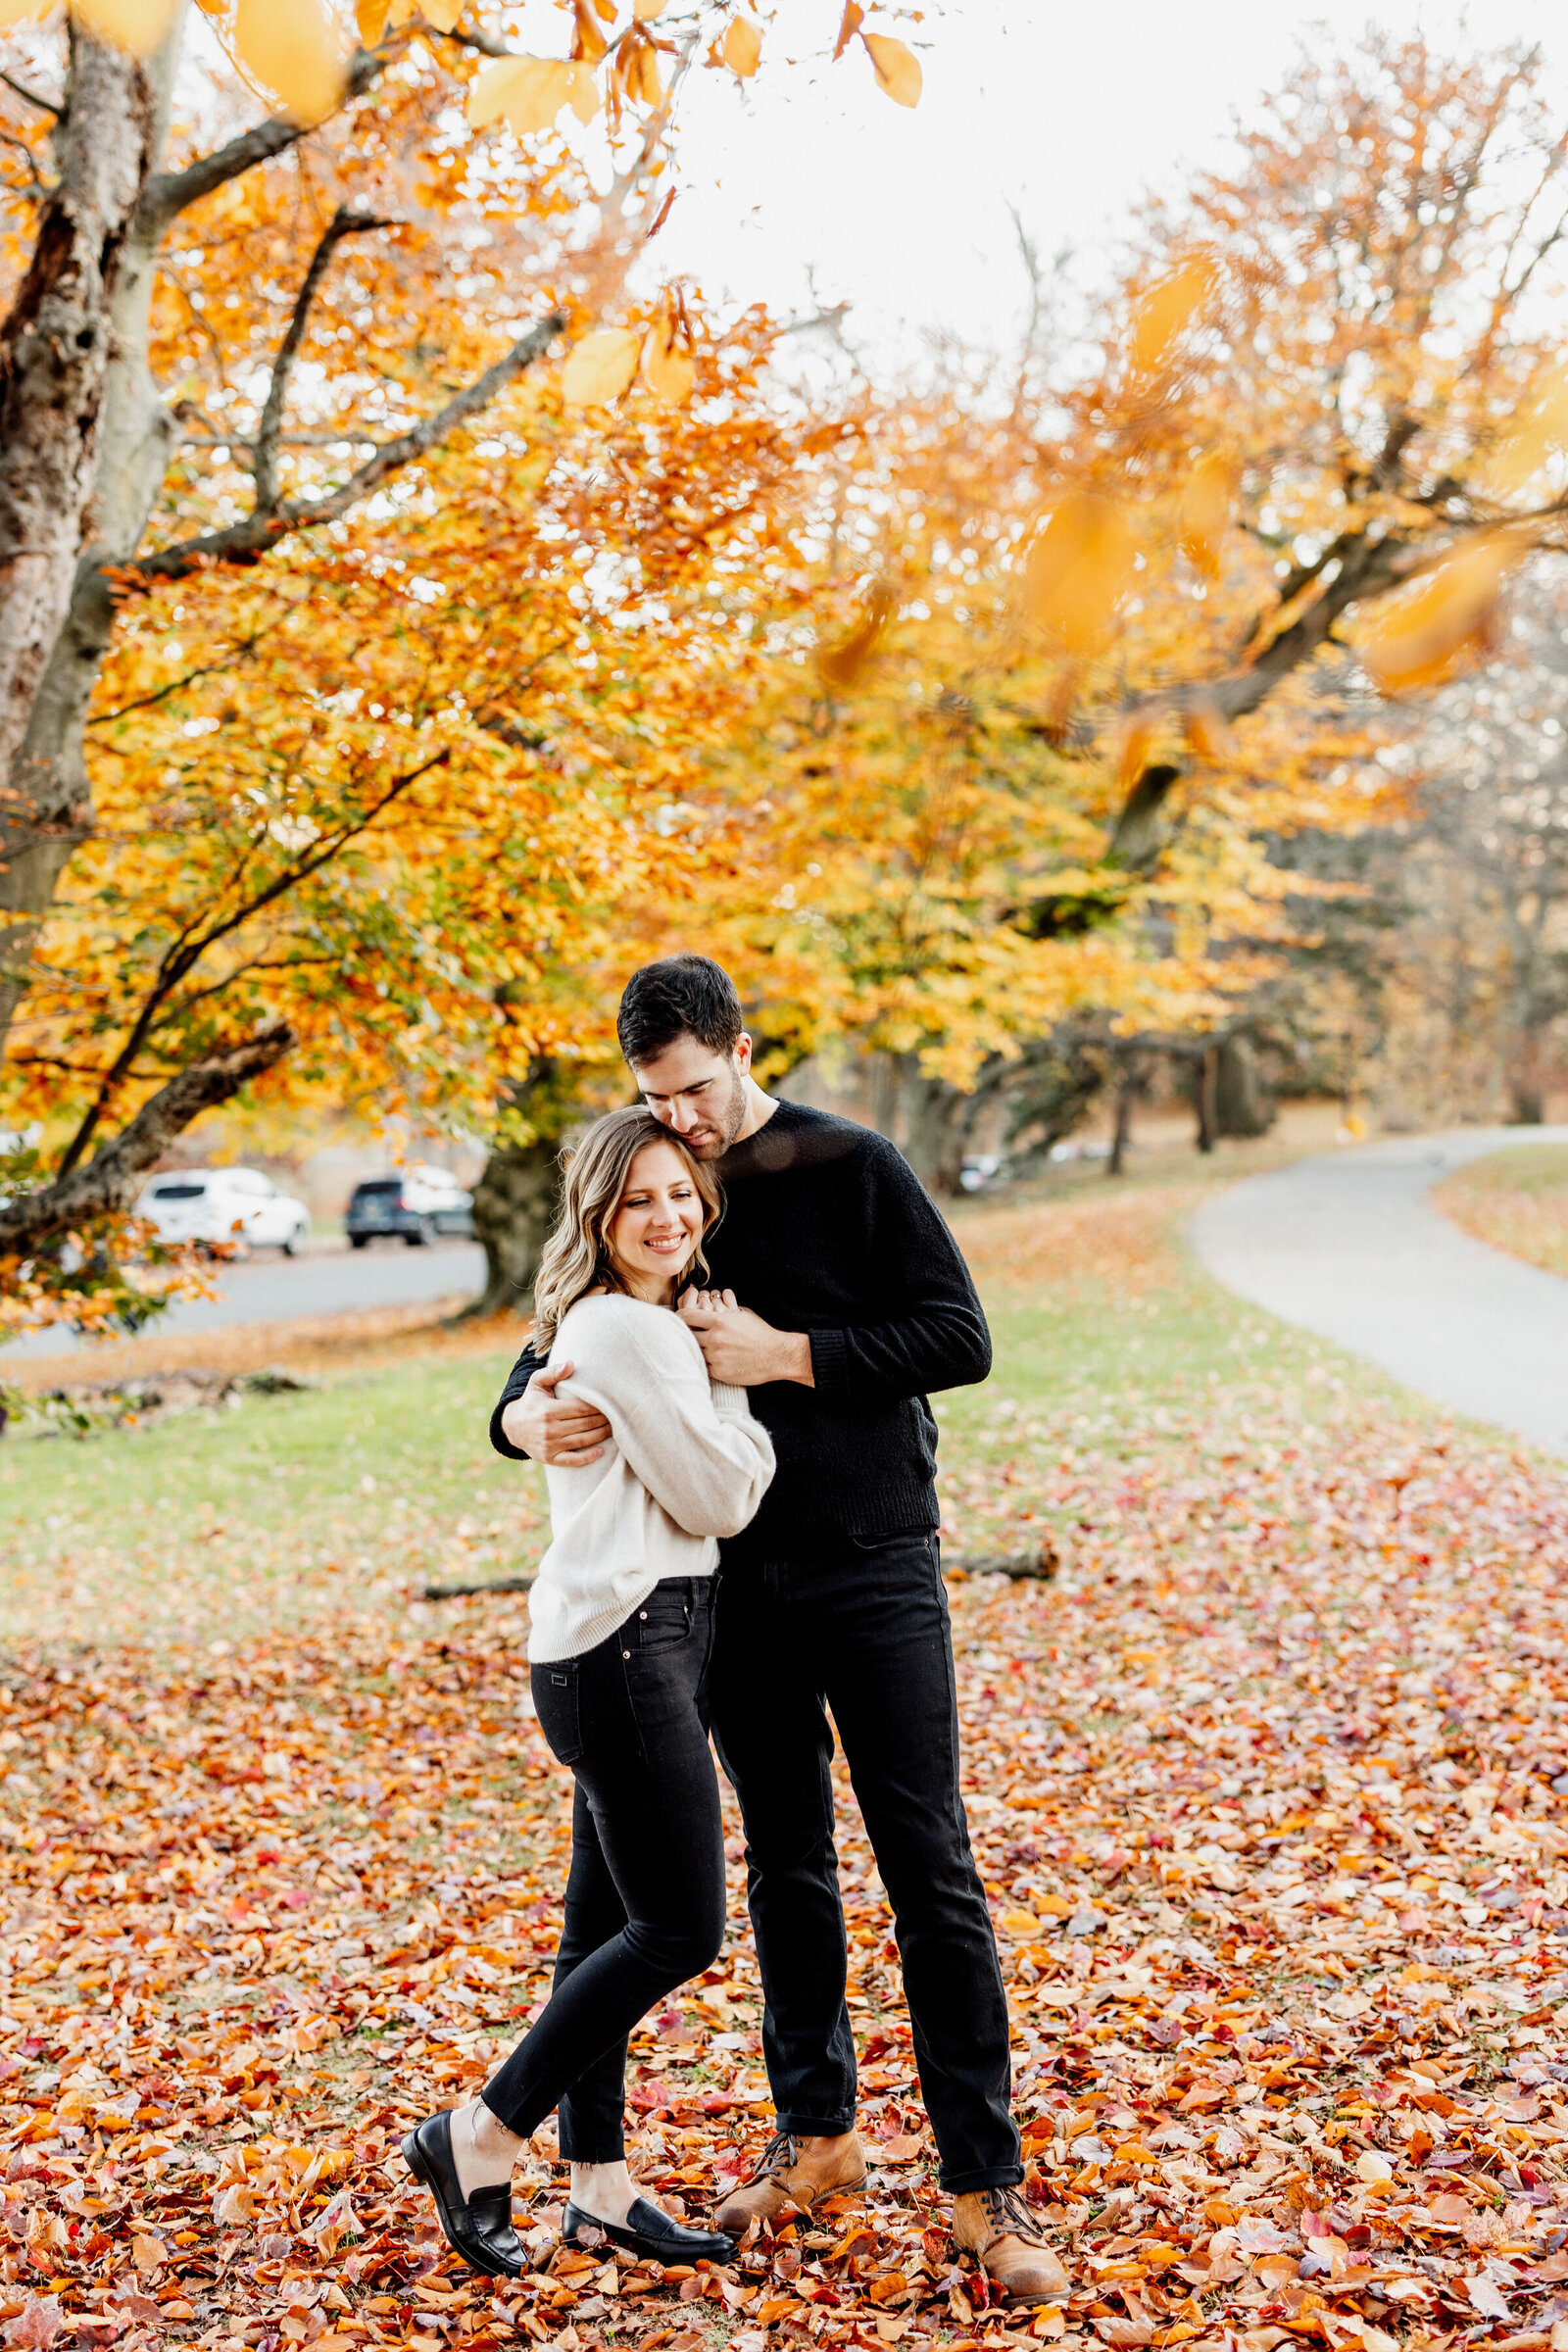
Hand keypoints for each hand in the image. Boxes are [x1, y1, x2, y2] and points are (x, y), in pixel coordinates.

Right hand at [501, 1360, 612, 1465]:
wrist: (512, 1427)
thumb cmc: (531, 1401)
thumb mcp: (537, 1383)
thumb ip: (553, 1372)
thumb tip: (571, 1364)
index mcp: (548, 1411)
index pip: (581, 1408)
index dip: (598, 1406)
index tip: (611, 1402)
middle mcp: (549, 1430)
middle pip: (585, 1424)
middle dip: (604, 1419)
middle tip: (618, 1414)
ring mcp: (550, 1446)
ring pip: (583, 1440)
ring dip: (601, 1435)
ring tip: (615, 1428)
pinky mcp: (550, 1459)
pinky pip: (573, 1460)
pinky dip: (588, 1457)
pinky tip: (601, 1451)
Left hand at [678, 1290, 813, 1386]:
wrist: (776, 1355)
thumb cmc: (760, 1333)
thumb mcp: (742, 1314)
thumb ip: (722, 1309)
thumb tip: (708, 1301)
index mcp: (719, 1321)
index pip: (687, 1316)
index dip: (680, 1316)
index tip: (678, 1318)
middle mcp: (715, 1338)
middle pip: (687, 1335)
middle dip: (686, 1333)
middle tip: (685, 1333)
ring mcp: (716, 1356)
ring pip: (695, 1351)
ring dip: (695, 1349)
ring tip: (697, 1346)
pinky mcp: (720, 1372)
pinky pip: (703, 1366)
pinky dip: (704, 1362)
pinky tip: (708, 1359)